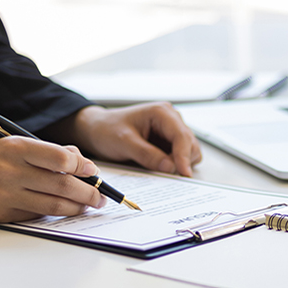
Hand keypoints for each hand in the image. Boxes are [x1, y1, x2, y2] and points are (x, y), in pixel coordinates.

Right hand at [0, 137, 105, 222]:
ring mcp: (5, 196)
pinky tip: (63, 209)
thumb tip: (84, 165)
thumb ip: (50, 152)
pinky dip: (54, 213)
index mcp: (16, 148)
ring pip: (54, 206)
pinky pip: (37, 216)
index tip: (93, 171)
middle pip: (62, 186)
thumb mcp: (17, 143)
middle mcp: (10, 172)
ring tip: (88, 205)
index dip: (83, 167)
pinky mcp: (2, 215)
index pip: (61, 159)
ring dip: (77, 207)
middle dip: (89, 193)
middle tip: (101, 196)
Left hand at [52, 103, 202, 176]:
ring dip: (179, 164)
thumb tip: (169, 167)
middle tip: (166, 175)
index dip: (185, 156)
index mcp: (162, 113)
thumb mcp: (124, 143)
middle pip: (191, 145)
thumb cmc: (106, 129)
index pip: (182, 136)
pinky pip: (179, 157)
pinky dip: (174, 165)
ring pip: (189, 152)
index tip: (184, 173)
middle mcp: (170, 120)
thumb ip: (147, 154)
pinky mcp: (167, 143)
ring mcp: (170, 131)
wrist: (96, 130)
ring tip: (157, 168)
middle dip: (182, 161)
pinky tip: (158, 167)